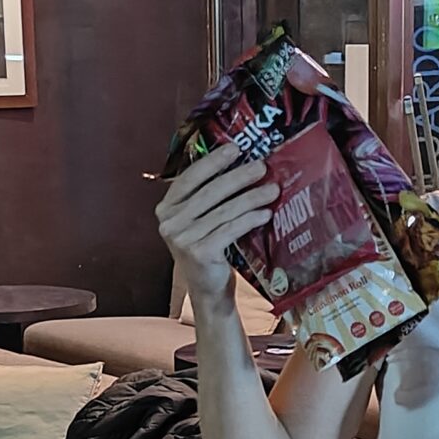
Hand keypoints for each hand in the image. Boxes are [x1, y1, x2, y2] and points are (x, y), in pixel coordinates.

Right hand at [155, 145, 277, 313]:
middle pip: (210, 192)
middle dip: (239, 176)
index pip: (190, 177)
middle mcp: (170, 222)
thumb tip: (241, 165)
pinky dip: (250, 219)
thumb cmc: (208, 249)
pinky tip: (266, 213)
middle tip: (262, 167)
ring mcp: (183, 238)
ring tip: (272, 189)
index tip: (235, 148)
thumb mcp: (199, 220)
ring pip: (224, 210)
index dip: (213, 161)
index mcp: (166, 208)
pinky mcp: (200, 252)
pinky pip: (231, 228)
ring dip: (252, 197)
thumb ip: (207, 197)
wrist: (207, 290)